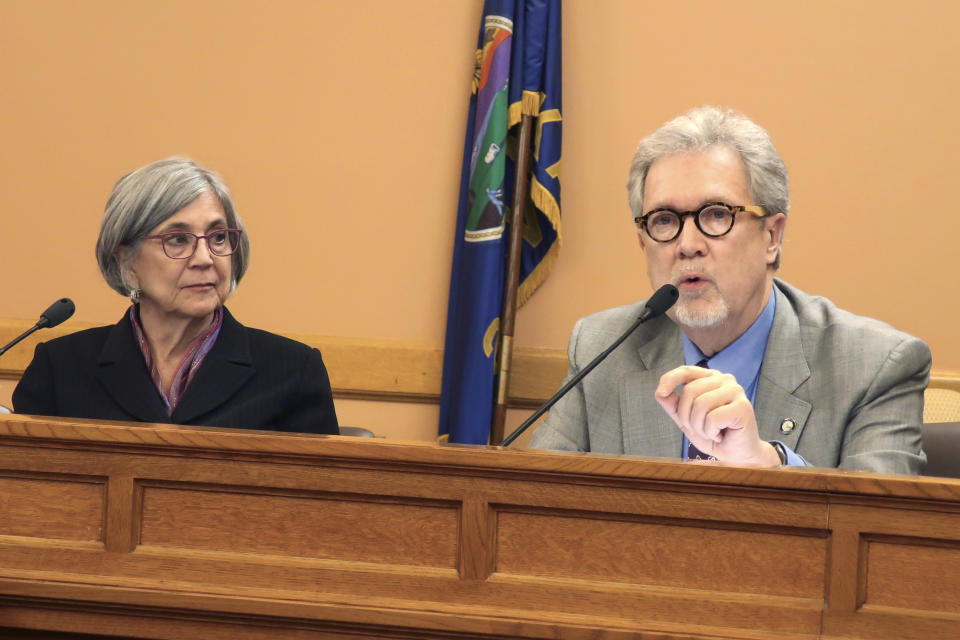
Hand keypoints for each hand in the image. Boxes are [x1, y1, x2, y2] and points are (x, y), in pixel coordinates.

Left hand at [654, 365, 779, 466]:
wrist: (736, 454)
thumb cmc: (713, 433)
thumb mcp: (686, 419)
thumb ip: (673, 405)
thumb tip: (659, 392)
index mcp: (710, 378)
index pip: (686, 370)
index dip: (670, 379)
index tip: (660, 393)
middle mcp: (724, 380)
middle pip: (690, 390)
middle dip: (686, 416)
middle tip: (699, 429)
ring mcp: (736, 391)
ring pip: (701, 404)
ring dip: (699, 426)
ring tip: (711, 432)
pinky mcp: (743, 407)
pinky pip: (713, 418)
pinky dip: (711, 432)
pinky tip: (721, 435)